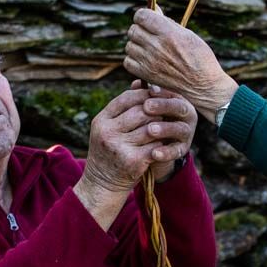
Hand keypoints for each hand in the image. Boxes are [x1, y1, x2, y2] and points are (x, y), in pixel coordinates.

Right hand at [73, 86, 195, 229]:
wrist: (102, 184)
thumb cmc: (108, 152)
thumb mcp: (108, 129)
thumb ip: (122, 109)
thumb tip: (140, 82)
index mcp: (101, 121)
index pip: (126, 98)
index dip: (144, 94)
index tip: (156, 94)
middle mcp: (108, 133)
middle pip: (141, 111)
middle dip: (157, 110)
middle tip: (166, 110)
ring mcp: (120, 147)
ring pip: (151, 127)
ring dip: (162, 126)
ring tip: (166, 125)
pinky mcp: (133, 161)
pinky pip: (156, 145)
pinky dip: (162, 143)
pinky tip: (164, 143)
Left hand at [125, 9, 238, 117]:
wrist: (203, 85)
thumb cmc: (199, 57)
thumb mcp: (187, 34)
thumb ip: (167, 22)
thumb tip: (154, 9)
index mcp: (168, 33)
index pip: (141, 16)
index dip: (143, 15)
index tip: (147, 19)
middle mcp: (157, 47)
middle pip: (133, 30)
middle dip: (139, 29)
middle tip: (148, 35)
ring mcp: (150, 62)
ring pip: (129, 46)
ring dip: (136, 45)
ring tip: (148, 48)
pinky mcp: (147, 75)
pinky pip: (128, 62)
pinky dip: (134, 60)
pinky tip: (144, 60)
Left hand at [136, 79, 197, 164]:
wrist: (156, 145)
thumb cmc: (151, 119)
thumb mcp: (148, 107)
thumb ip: (144, 95)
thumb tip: (137, 83)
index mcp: (179, 100)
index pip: (172, 93)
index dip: (161, 92)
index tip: (149, 90)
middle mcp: (187, 115)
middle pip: (179, 107)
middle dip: (163, 106)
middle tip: (146, 106)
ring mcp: (187, 133)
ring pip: (180, 129)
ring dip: (165, 129)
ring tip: (150, 129)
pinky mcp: (183, 149)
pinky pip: (176, 151)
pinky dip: (166, 152)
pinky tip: (154, 153)